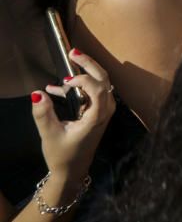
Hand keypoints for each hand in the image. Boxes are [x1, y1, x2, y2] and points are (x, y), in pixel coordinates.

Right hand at [33, 49, 115, 176]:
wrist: (72, 170)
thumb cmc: (63, 154)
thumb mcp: (49, 134)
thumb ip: (43, 114)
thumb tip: (37, 93)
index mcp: (96, 117)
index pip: (99, 89)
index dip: (83, 80)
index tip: (65, 82)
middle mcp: (105, 110)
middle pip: (103, 80)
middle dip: (89, 64)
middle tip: (73, 51)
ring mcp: (103, 110)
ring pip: (100, 83)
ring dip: (85, 71)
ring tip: (69, 60)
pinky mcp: (98, 111)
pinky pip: (92, 92)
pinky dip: (78, 86)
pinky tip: (57, 88)